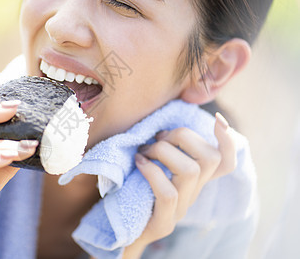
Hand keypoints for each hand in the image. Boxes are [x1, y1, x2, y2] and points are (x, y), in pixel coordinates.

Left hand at [123, 113, 235, 257]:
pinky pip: (168, 193)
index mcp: (195, 180)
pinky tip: (138, 163)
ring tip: (144, 151)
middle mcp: (194, 193)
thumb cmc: (136, 192)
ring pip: (191, 171)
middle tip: (157, 139)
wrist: (122, 231)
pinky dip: (152, 172)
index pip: (225, 162)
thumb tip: (161, 129)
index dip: (228, 141)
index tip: (219, 119)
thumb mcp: (154, 168)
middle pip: (209, 157)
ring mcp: (182, 209)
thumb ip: (164, 152)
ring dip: (163, 152)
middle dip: (182, 136)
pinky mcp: (164, 222)